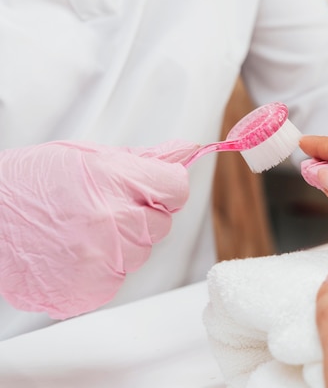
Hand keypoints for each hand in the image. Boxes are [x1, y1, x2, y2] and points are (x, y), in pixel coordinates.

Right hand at [0, 139, 198, 318]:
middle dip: (140, 216)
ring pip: (141, 253)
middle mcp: (113, 220)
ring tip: (81, 230)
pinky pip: (118, 279)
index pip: (176, 188)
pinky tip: (75, 252)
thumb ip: (142, 160)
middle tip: (102, 208)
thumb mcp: (87, 155)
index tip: (152, 188)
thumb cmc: (29, 183)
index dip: (164, 188)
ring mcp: (102, 258)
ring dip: (122, 244)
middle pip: (161, 224)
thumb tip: (185, 152)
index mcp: (114, 179)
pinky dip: (102, 270)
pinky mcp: (90, 289)